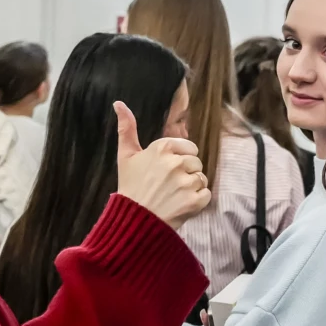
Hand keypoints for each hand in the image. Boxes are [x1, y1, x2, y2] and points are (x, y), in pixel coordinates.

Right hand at [115, 102, 210, 229]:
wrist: (133, 222)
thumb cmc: (130, 187)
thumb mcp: (125, 156)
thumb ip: (126, 128)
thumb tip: (119, 103)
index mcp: (162, 148)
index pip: (189, 147)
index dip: (180, 159)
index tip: (167, 170)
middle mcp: (176, 162)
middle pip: (196, 162)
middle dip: (186, 173)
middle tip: (168, 185)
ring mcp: (186, 182)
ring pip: (201, 178)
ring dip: (192, 187)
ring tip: (173, 195)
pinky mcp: (195, 200)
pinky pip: (206, 194)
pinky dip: (197, 201)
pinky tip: (181, 204)